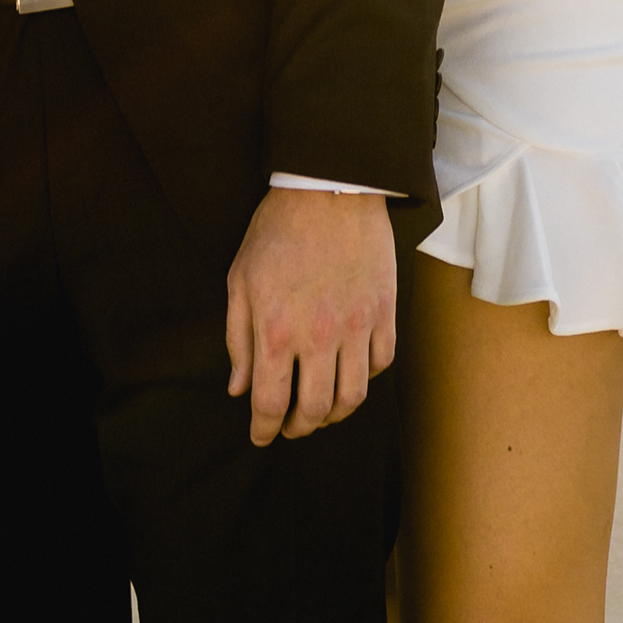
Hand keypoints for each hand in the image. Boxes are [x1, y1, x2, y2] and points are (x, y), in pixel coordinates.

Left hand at [225, 187, 396, 446]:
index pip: (270, 403)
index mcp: (276, 330)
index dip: (263, 429)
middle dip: (300, 428)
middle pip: (315, 410)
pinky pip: (381, 364)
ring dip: (335, 414)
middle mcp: (319, 337)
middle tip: (291, 426)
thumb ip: (238, 340)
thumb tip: (239, 388)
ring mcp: (357, 326)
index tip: (260, 435)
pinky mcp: (385, 312)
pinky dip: (366, 378)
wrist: (329, 187)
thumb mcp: (241, 280)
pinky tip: (351, 373)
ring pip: (352, 397)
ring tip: (322, 410)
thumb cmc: (278, 229)